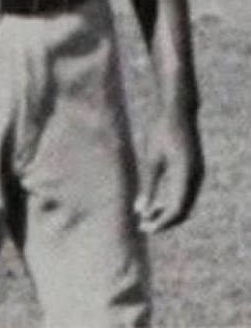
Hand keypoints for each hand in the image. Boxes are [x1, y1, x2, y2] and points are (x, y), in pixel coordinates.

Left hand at [137, 103, 203, 233]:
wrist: (177, 111)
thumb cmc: (161, 131)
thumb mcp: (152, 158)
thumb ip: (148, 185)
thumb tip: (141, 211)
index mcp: (186, 175)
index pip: (177, 210)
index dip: (161, 222)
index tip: (144, 227)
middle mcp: (197, 178)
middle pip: (183, 211)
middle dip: (164, 221)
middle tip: (143, 226)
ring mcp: (198, 175)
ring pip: (186, 204)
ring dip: (168, 213)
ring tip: (147, 216)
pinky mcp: (195, 171)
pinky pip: (186, 195)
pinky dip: (172, 203)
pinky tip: (156, 203)